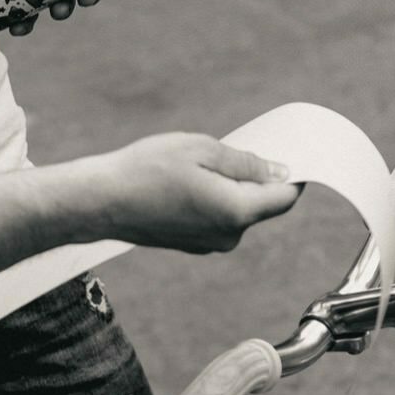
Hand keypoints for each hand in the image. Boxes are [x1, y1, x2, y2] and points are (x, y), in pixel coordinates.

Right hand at [91, 133, 301, 253]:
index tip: (289, 153)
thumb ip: (246, 163)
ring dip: (229, 187)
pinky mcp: (192, 244)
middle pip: (261, 204)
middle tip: (229, 149)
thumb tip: (279, 172)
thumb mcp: (202, 150)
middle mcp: (228, 236)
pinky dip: (212, 199)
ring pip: (237, 211)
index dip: (294, 174)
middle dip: (255, 177)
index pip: (285, 197)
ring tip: (197, 165)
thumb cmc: (146, 170)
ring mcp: (209, 244)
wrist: (100, 202)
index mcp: (236, 212)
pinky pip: (217, 218)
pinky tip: (185, 182)